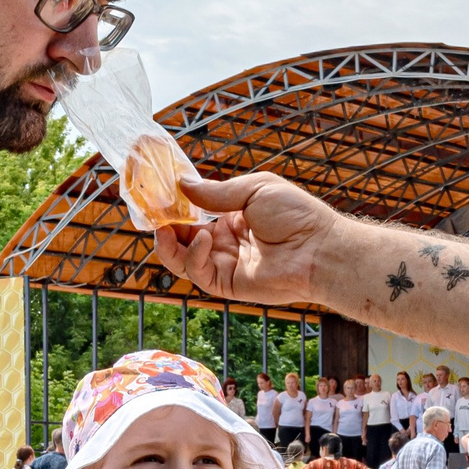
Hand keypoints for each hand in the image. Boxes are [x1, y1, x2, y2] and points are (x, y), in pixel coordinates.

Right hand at [154, 174, 340, 307]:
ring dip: (168, 244)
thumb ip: (216, 192)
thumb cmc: (296, 215)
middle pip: (182, 237)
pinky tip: (202, 240)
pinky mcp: (227, 284)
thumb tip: (182, 185)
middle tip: (149, 213)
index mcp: (232, 217)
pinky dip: (192, 256)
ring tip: (163, 229)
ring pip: (183, 258)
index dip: (174, 206)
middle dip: (163, 226)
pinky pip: (198, 273)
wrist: (319, 248)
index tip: (156, 194)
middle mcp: (225, 241)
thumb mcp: (254, 190)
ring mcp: (225, 263)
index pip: (193, 213)